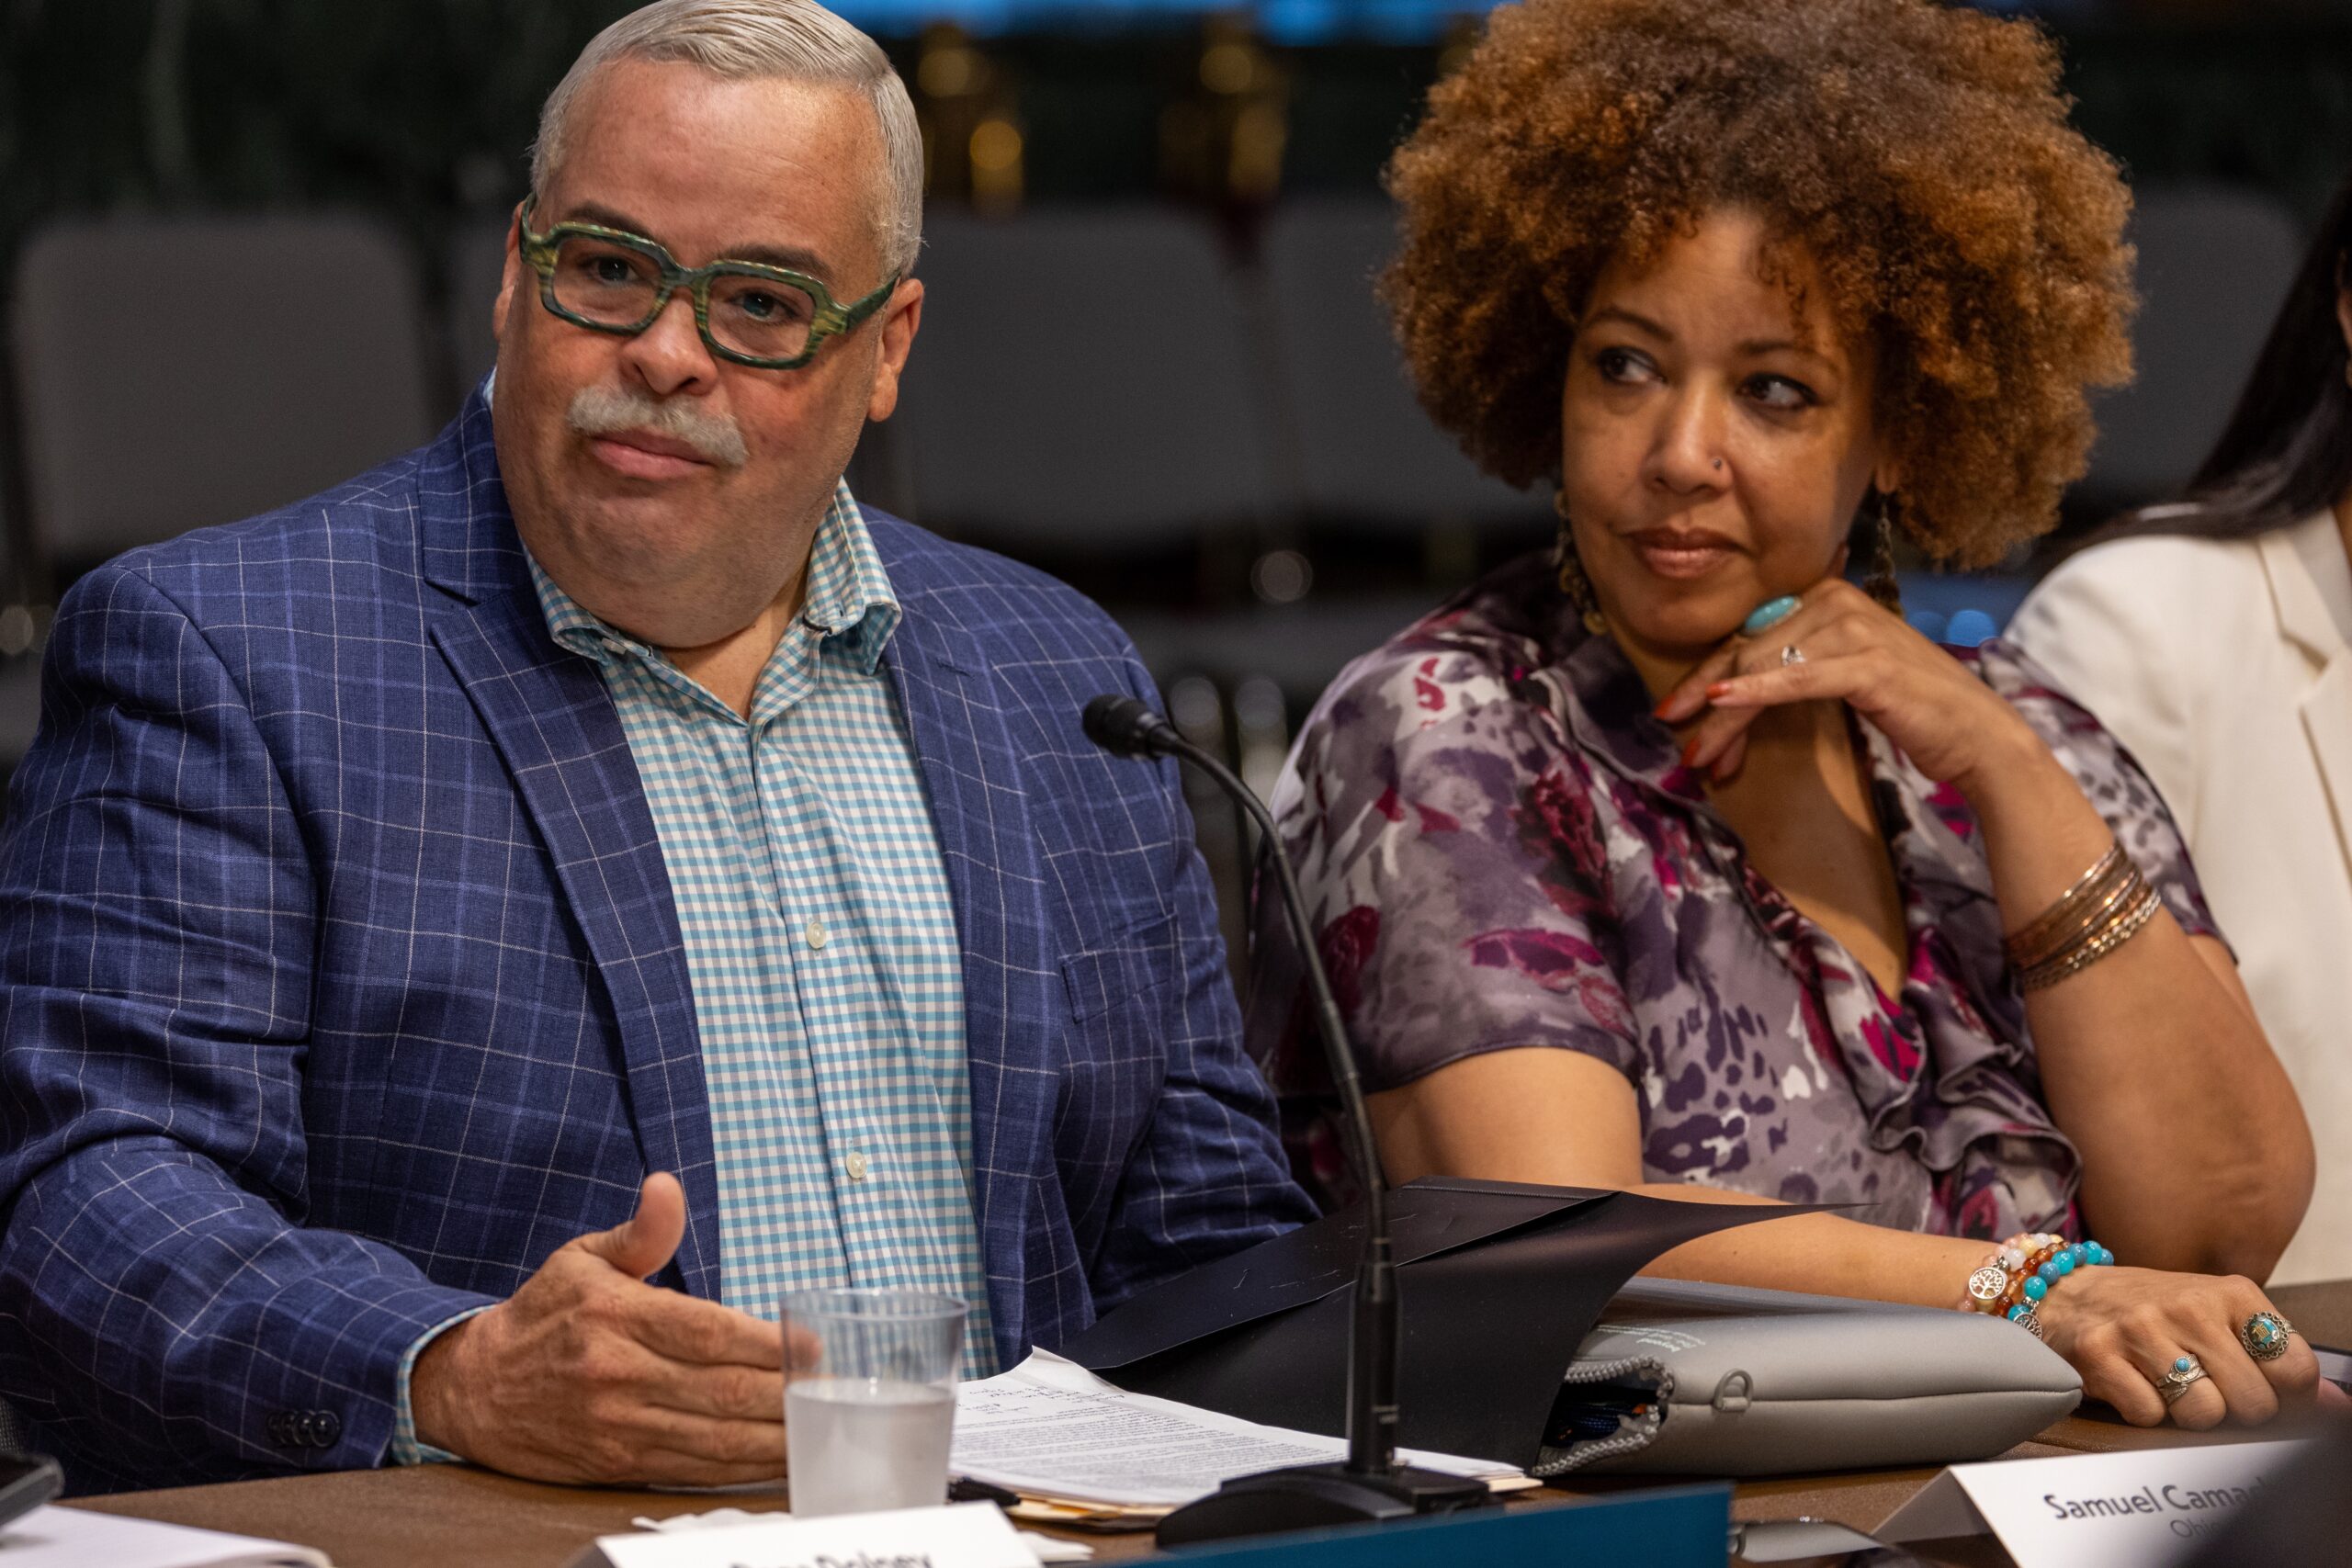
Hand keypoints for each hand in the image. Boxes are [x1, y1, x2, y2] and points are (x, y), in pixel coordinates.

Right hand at [410, 1173, 814, 1484]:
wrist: (471, 1389)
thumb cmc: (540, 1317)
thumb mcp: (581, 1258)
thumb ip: (640, 1232)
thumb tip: (667, 1187)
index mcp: (615, 1315)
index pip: (708, 1332)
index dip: (768, 1342)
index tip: (814, 1343)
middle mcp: (617, 1373)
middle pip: (723, 1390)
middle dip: (787, 1392)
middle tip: (835, 1389)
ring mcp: (618, 1424)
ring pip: (715, 1439)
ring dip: (776, 1438)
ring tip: (823, 1428)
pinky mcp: (617, 1463)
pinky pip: (693, 1470)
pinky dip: (742, 1469)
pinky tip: (779, 1460)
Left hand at [1655, 579, 2037, 793]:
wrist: (1977, 734)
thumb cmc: (1910, 709)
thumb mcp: (1841, 674)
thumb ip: (1794, 666)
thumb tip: (1729, 689)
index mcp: (1826, 594)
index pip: (1747, 635)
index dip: (1706, 677)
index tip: (1674, 713)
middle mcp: (1836, 599)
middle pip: (1747, 652)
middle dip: (1708, 707)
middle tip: (1684, 752)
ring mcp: (1852, 627)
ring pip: (1762, 671)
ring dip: (1726, 721)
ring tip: (1702, 759)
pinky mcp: (1866, 663)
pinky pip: (1795, 679)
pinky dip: (1755, 693)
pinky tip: (1723, 705)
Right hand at [2029, 1264, 2340, 1429]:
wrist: (2069, 1293)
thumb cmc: (2157, 1312)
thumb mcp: (2223, 1318)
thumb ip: (2280, 1360)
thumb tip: (2340, 1409)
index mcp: (2231, 1294)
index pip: (2296, 1369)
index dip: (2287, 1397)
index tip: (2264, 1390)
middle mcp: (2188, 1306)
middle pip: (2254, 1403)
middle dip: (2235, 1409)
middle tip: (2207, 1386)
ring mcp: (2140, 1329)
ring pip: (2203, 1414)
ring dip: (2187, 1414)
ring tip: (2167, 1385)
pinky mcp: (2098, 1353)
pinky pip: (2148, 1417)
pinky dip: (2143, 1412)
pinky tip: (2132, 1383)